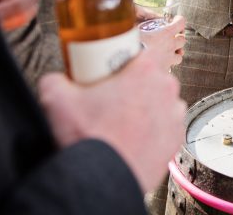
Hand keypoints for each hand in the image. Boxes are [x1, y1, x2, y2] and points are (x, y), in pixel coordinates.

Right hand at [38, 51, 186, 193]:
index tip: (113, 73)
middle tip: (112, 100)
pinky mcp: (176, 139)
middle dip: (135, 86)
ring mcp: (174, 115)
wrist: (102, 179)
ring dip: (146, 108)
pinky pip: (166, 126)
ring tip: (122, 121)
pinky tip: (133, 137)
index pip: (140, 53)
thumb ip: (55, 79)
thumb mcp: (56, 98)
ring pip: (160, 102)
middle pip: (151, 78)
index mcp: (145, 71)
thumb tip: (56, 79)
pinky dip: (153, 130)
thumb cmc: (87, 138)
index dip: (125, 62)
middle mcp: (166, 90)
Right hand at [135, 7, 186, 67]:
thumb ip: (135, 25)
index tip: (175, 20)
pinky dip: (166, 65)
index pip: (180, 22)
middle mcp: (170, 46)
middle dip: (178, 38)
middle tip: (171, 37)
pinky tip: (158, 64)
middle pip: (182, 40)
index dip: (179, 20)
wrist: (131, 70)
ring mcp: (168, 59)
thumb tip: (131, 17)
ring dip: (175, 53)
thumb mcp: (132, 32)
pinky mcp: (164, 71)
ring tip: (167, 53)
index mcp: (165, 33)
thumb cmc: (132, 48)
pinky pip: (170, 68)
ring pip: (179, 56)